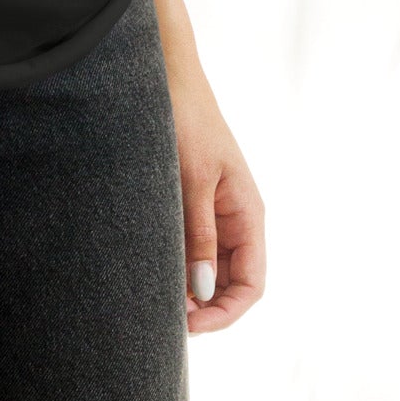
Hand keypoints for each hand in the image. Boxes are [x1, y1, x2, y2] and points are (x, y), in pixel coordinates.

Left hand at [139, 0, 265, 333]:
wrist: (166, 73)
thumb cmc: (184, 119)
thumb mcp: (192, 179)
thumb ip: (198, 235)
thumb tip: (202, 292)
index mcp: (248, 212)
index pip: (251, 283)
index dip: (225, 312)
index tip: (191, 327)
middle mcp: (235, 216)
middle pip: (229, 281)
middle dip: (204, 305)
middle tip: (163, 316)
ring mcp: (212, 209)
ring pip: (207, 266)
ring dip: (187, 286)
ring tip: (151, 295)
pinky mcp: (189, 199)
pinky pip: (189, 243)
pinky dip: (174, 262)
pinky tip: (148, 267)